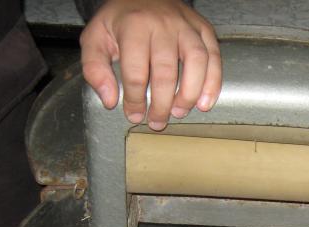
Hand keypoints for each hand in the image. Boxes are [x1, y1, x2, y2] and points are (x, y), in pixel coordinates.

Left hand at [80, 0, 221, 129]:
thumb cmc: (120, 21)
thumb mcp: (95, 38)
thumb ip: (94, 69)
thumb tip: (110, 100)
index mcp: (134, 26)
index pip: (136, 71)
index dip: (135, 100)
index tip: (135, 116)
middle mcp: (163, 24)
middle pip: (166, 72)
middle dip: (162, 104)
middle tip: (157, 122)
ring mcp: (186, 26)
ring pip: (196, 63)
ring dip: (189, 94)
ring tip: (180, 112)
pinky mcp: (203, 29)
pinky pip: (213, 56)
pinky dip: (213, 82)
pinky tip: (204, 102)